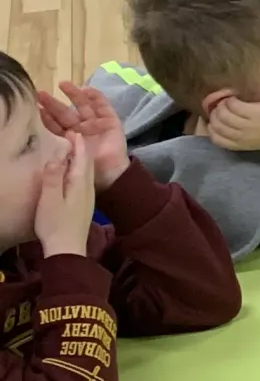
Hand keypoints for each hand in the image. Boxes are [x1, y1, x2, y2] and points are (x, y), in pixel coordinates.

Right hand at [33, 135, 94, 258]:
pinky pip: (83, 181)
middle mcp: (87, 188)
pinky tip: (71, 174)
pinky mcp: (84, 205)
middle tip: (72, 135)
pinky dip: (78, 171)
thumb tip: (56, 155)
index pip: (81, 158)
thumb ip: (53, 177)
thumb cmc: (55, 225)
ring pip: (85, 172)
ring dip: (80, 159)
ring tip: (71, 150)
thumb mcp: (50, 199)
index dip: (77, 143)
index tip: (72, 130)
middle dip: (81, 148)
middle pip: (86, 163)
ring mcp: (87, 197)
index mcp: (79, 183)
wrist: (68, 249)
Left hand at [39, 85, 128, 186]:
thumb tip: (37, 142)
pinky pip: (103, 106)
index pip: (54, 125)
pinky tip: (88, 90)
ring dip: (73, 95)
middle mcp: (80, 129)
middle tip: (40, 94)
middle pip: (65, 113)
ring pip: (82, 106)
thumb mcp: (68, 160)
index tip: (34, 107)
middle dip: (53, 103)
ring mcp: (95, 123)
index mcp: (68, 139)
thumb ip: (57, 150)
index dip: (45, 116)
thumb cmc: (90, 171)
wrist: (112, 174)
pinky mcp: (110, 120)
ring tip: (63, 84)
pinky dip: (97, 97)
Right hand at [202, 91, 259, 152]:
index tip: (214, 119)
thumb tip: (223, 121)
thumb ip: (240, 133)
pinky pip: (234, 106)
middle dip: (215, 114)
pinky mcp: (255, 113)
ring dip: (222, 105)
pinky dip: (231, 100)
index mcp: (242, 144)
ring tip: (229, 102)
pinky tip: (236, 98)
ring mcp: (249, 125)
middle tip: (222, 107)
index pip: (216, 139)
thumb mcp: (255, 138)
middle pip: (217, 125)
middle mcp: (243, 136)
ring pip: (223, 114)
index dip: (211, 127)